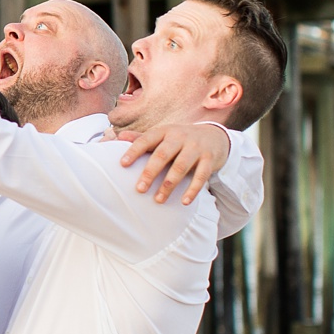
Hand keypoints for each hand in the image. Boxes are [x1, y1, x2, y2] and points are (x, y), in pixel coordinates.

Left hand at [117, 121, 231, 204]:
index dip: (134, 151)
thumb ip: (142, 138)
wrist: (215, 136)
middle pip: (162, 154)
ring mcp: (196, 148)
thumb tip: (118, 138)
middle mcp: (180, 137)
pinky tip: (184, 201)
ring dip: (169, 184)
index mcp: (165, 131)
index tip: (122, 164)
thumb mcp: (163, 135)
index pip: (146, 140)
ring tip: (158, 199)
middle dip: (150, 172)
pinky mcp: (210, 159)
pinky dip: (193, 189)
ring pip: (181, 166)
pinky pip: (201, 176)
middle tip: (139, 189)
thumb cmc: (180, 139)